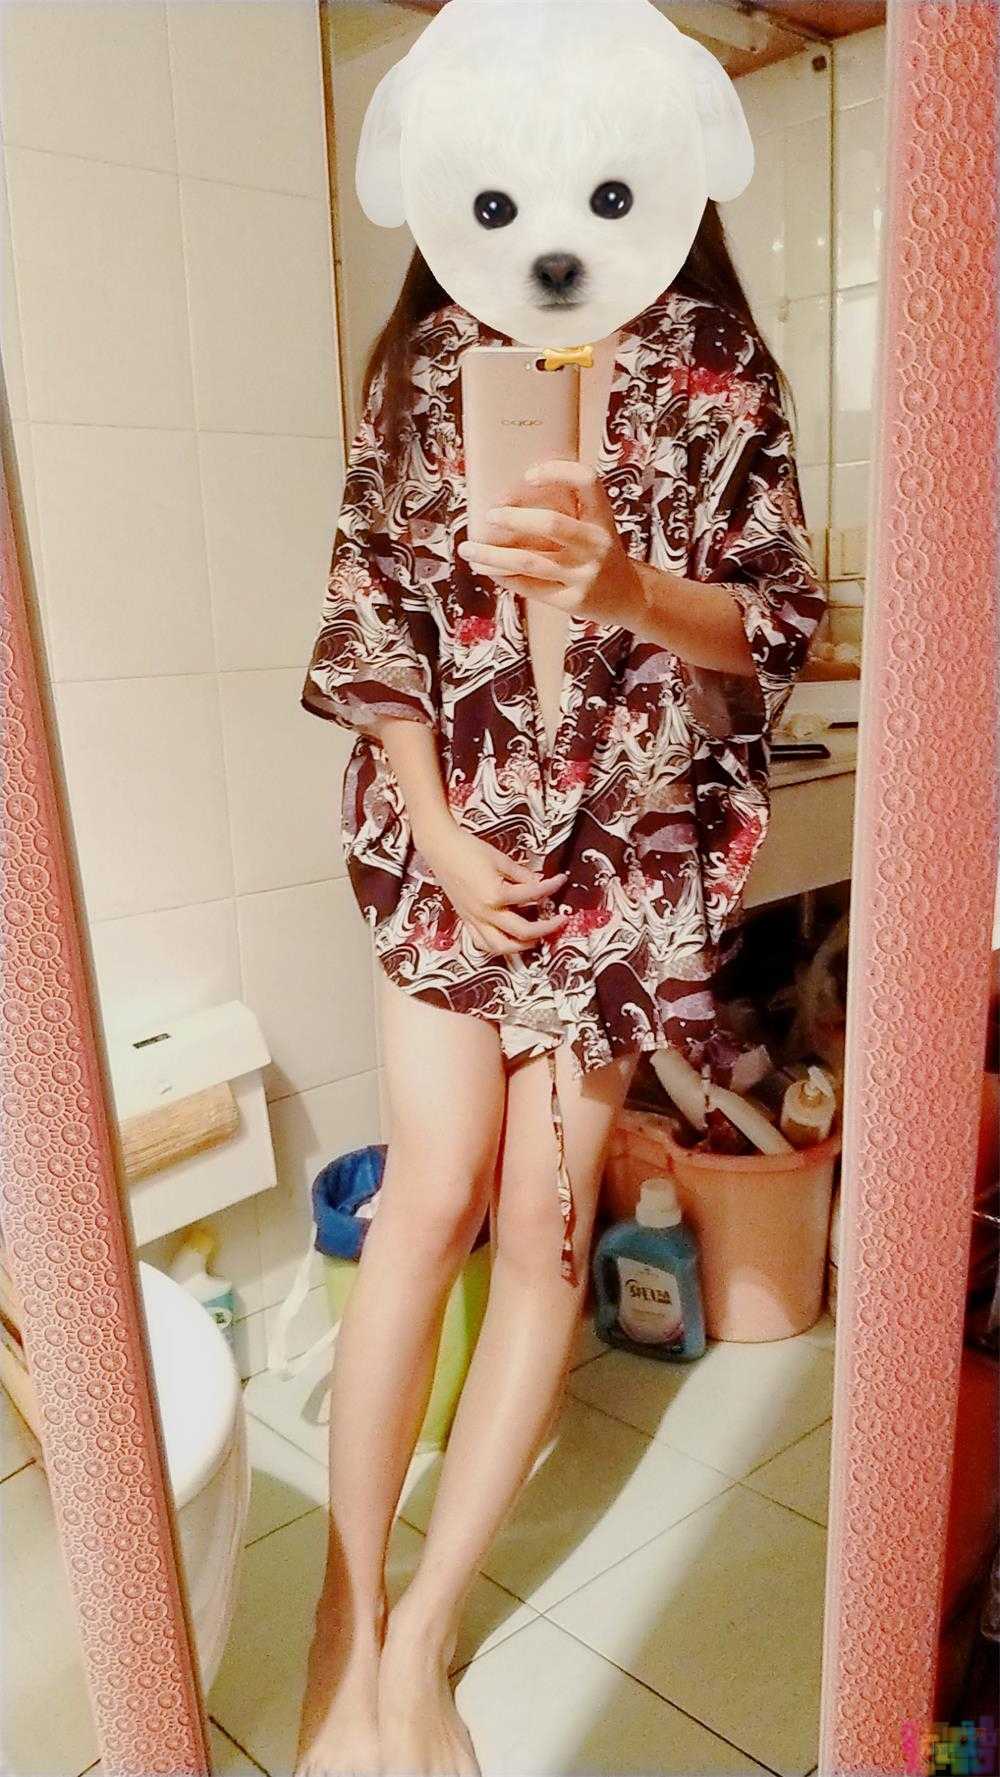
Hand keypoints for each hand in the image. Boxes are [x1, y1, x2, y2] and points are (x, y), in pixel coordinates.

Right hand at [418, 815, 568, 956]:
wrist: (441, 849)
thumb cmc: (468, 850)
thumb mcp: (500, 859)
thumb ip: (522, 874)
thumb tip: (539, 883)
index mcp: (495, 894)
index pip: (532, 894)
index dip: (551, 887)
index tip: (560, 880)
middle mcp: (485, 912)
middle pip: (522, 931)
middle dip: (546, 928)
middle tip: (559, 921)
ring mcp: (474, 919)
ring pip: (501, 946)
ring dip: (522, 946)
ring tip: (535, 938)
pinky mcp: (466, 920)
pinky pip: (482, 943)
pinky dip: (498, 946)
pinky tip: (508, 939)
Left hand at [457, 458, 641, 626]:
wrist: (627, 597)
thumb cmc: (597, 553)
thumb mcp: (592, 526)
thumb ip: (563, 512)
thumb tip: (502, 505)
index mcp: (602, 517)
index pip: (587, 481)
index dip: (558, 472)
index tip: (528, 475)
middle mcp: (597, 544)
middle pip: (551, 523)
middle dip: (513, 518)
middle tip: (488, 515)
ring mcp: (585, 575)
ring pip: (529, 561)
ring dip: (492, 556)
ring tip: (468, 550)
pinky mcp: (572, 600)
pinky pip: (528, 586)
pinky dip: (502, 576)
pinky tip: (487, 568)